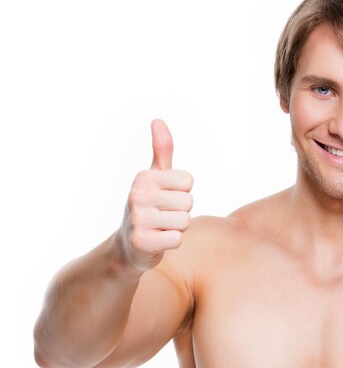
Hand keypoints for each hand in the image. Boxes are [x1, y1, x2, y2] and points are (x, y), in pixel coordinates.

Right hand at [119, 119, 193, 270]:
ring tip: (160, 227)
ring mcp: (138, 219)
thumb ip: (162, 150)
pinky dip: (172, 242)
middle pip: (188, 202)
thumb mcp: (154, 177)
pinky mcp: (142, 241)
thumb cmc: (148, 207)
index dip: (182, 193)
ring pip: (185, 221)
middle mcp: (137, 195)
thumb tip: (158, 120)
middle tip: (163, 216)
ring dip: (176, 228)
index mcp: (144, 177)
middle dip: (180, 212)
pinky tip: (158, 240)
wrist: (128, 246)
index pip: (188, 181)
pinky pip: (177, 238)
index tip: (165, 199)